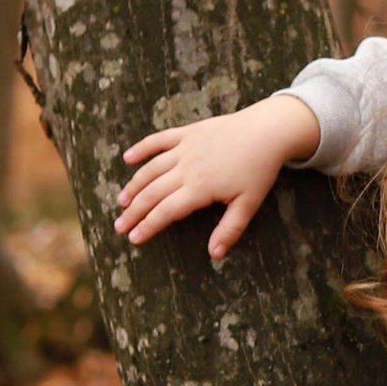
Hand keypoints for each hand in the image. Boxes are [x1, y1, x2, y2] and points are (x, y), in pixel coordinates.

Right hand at [115, 92, 320, 257]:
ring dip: (133, 185)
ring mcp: (184, 148)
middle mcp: (186, 168)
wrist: (267, 130)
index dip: (148, 226)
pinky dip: (141, 148)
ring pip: (150, 169)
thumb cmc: (260, 169)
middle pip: (152, 193)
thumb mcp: (249, 204)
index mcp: (199, 188)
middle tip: (120, 226)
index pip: (166, 211)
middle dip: (134, 212)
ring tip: (121, 202)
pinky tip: (127, 158)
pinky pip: (158, 140)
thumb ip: (229, 229)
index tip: (134, 238)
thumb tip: (214, 255)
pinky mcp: (187, 132)